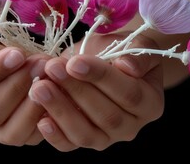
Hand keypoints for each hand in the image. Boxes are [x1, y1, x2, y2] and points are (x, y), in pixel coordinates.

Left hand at [29, 33, 163, 150]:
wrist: (104, 61)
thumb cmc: (120, 51)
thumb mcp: (135, 44)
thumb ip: (137, 54)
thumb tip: (128, 66)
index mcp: (150, 103)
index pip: (128, 93)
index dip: (101, 78)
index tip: (74, 62)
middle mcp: (131, 126)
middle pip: (106, 115)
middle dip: (76, 91)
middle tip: (52, 68)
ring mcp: (107, 138)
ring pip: (86, 134)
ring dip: (60, 111)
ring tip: (38, 88)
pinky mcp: (84, 141)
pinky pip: (69, 144)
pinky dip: (54, 135)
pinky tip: (40, 119)